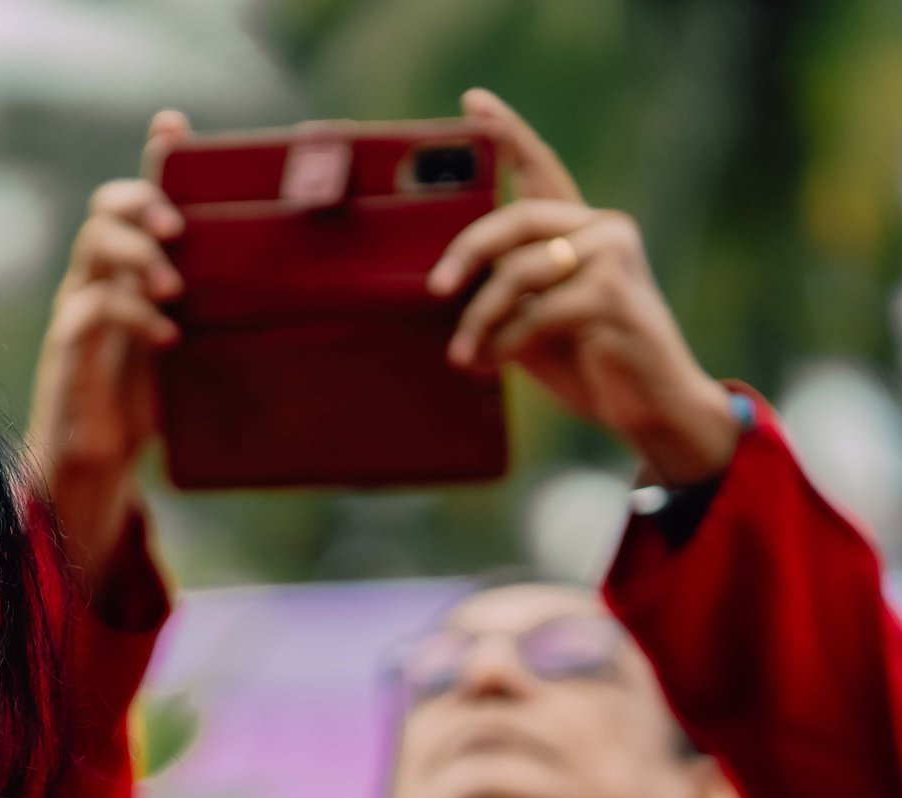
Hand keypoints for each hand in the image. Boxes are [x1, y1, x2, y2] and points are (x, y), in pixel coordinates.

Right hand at [26, 109, 189, 566]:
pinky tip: (167, 336)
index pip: (132, 198)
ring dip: (137, 256)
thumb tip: (297, 290)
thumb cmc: (148, 403)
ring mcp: (78, 310)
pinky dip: (133, 315)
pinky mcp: (69, 349)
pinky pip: (93, 310)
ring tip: (176, 287)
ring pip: (93, 247)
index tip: (173, 131)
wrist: (98, 464)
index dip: (151, 160)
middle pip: (104, 209)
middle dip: (142, 204)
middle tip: (178, 229)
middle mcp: (96, 278)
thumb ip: (218, 311)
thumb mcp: (193, 346)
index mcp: (126, 269)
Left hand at [429, 88, 739, 485]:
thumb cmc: (586, 361)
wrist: (649, 407)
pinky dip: (503, 344)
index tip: (470, 102)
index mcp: (581, 228)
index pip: (540, 170)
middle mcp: (603, 229)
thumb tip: (440, 283)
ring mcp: (613, 258)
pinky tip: (489, 367)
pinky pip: (535, 313)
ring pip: (520, 272)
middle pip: (517, 217)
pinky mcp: (612, 295)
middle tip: (436, 288)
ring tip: (462, 356)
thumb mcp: (531, 319)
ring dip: (480, 319)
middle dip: (468, 251)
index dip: (506, 135)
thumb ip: (503, 289)